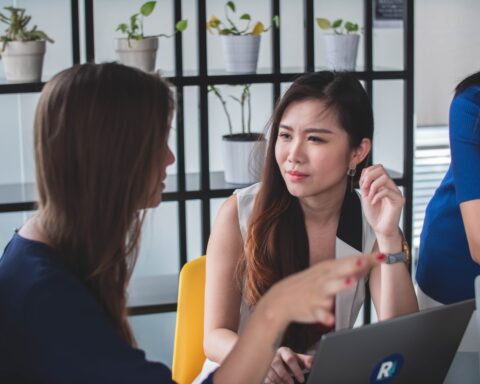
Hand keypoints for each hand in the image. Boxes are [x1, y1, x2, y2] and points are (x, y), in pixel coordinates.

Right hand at [262, 252, 383, 328]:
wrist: (281, 299)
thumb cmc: (307, 284)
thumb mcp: (326, 272)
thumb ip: (348, 269)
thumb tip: (370, 262)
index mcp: (328, 268)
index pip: (350, 260)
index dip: (367, 258)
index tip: (383, 255)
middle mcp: (323, 278)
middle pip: (339, 269)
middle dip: (351, 265)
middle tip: (364, 260)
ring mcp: (317, 293)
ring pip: (329, 288)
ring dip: (340, 285)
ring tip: (350, 282)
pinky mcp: (311, 308)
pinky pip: (318, 313)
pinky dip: (324, 316)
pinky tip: (329, 319)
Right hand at [264, 347, 311, 383]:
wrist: (280, 362)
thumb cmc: (291, 361)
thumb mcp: (299, 359)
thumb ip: (307, 360)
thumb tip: (311, 365)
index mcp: (284, 351)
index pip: (290, 359)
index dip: (296, 370)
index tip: (301, 380)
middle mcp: (274, 355)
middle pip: (277, 365)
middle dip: (286, 376)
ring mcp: (267, 363)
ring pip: (271, 373)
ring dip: (279, 381)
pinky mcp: (263, 371)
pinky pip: (266, 378)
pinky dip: (272, 383)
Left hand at [359, 164, 404, 238]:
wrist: (380, 228)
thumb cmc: (374, 213)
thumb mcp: (365, 196)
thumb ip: (365, 184)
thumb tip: (365, 172)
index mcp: (383, 184)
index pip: (378, 167)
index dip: (368, 172)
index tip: (362, 184)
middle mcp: (391, 186)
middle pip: (381, 168)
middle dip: (369, 176)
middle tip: (364, 187)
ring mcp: (396, 192)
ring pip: (385, 177)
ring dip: (373, 186)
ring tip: (370, 196)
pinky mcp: (399, 200)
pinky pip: (387, 191)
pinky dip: (376, 196)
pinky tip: (373, 202)